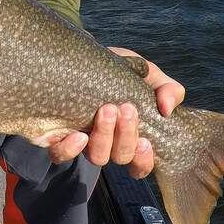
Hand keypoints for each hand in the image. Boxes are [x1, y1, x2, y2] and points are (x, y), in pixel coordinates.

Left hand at [47, 48, 184, 178]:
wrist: (80, 59)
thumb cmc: (117, 71)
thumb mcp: (147, 75)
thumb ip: (167, 89)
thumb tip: (167, 109)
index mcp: (129, 136)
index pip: (139, 165)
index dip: (143, 160)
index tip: (146, 141)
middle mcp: (107, 144)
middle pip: (120, 157)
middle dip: (125, 136)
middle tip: (126, 108)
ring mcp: (82, 142)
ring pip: (96, 158)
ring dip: (104, 137)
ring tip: (106, 110)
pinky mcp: (56, 136)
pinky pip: (60, 155)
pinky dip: (70, 150)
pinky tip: (78, 135)